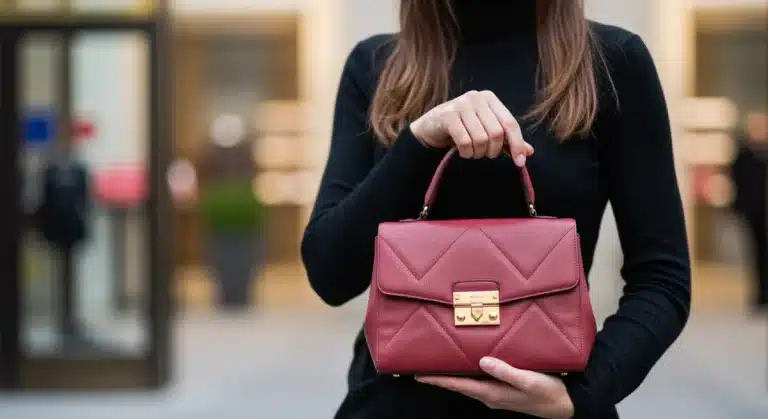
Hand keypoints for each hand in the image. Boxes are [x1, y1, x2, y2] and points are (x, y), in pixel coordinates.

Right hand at [409, 90, 533, 164]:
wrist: (430, 127)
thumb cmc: (461, 129)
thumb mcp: (485, 131)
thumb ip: (507, 140)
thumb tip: (529, 152)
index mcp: (490, 98)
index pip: (510, 124)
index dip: (517, 144)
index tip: (520, 162)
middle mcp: (477, 97)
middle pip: (496, 133)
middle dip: (492, 151)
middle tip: (485, 155)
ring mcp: (461, 105)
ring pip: (481, 139)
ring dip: (478, 153)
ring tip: (472, 153)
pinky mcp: (448, 115)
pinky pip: (465, 142)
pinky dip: (466, 153)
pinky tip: (462, 152)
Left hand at [415, 357, 573, 418]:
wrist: (566, 404)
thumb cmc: (548, 391)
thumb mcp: (528, 380)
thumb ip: (505, 371)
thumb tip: (482, 361)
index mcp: (492, 393)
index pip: (459, 385)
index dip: (438, 380)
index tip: (419, 375)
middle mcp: (490, 395)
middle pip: (459, 385)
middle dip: (440, 378)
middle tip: (422, 369)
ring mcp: (496, 394)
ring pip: (468, 384)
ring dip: (453, 377)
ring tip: (437, 367)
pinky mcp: (503, 390)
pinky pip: (479, 382)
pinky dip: (467, 375)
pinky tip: (467, 366)